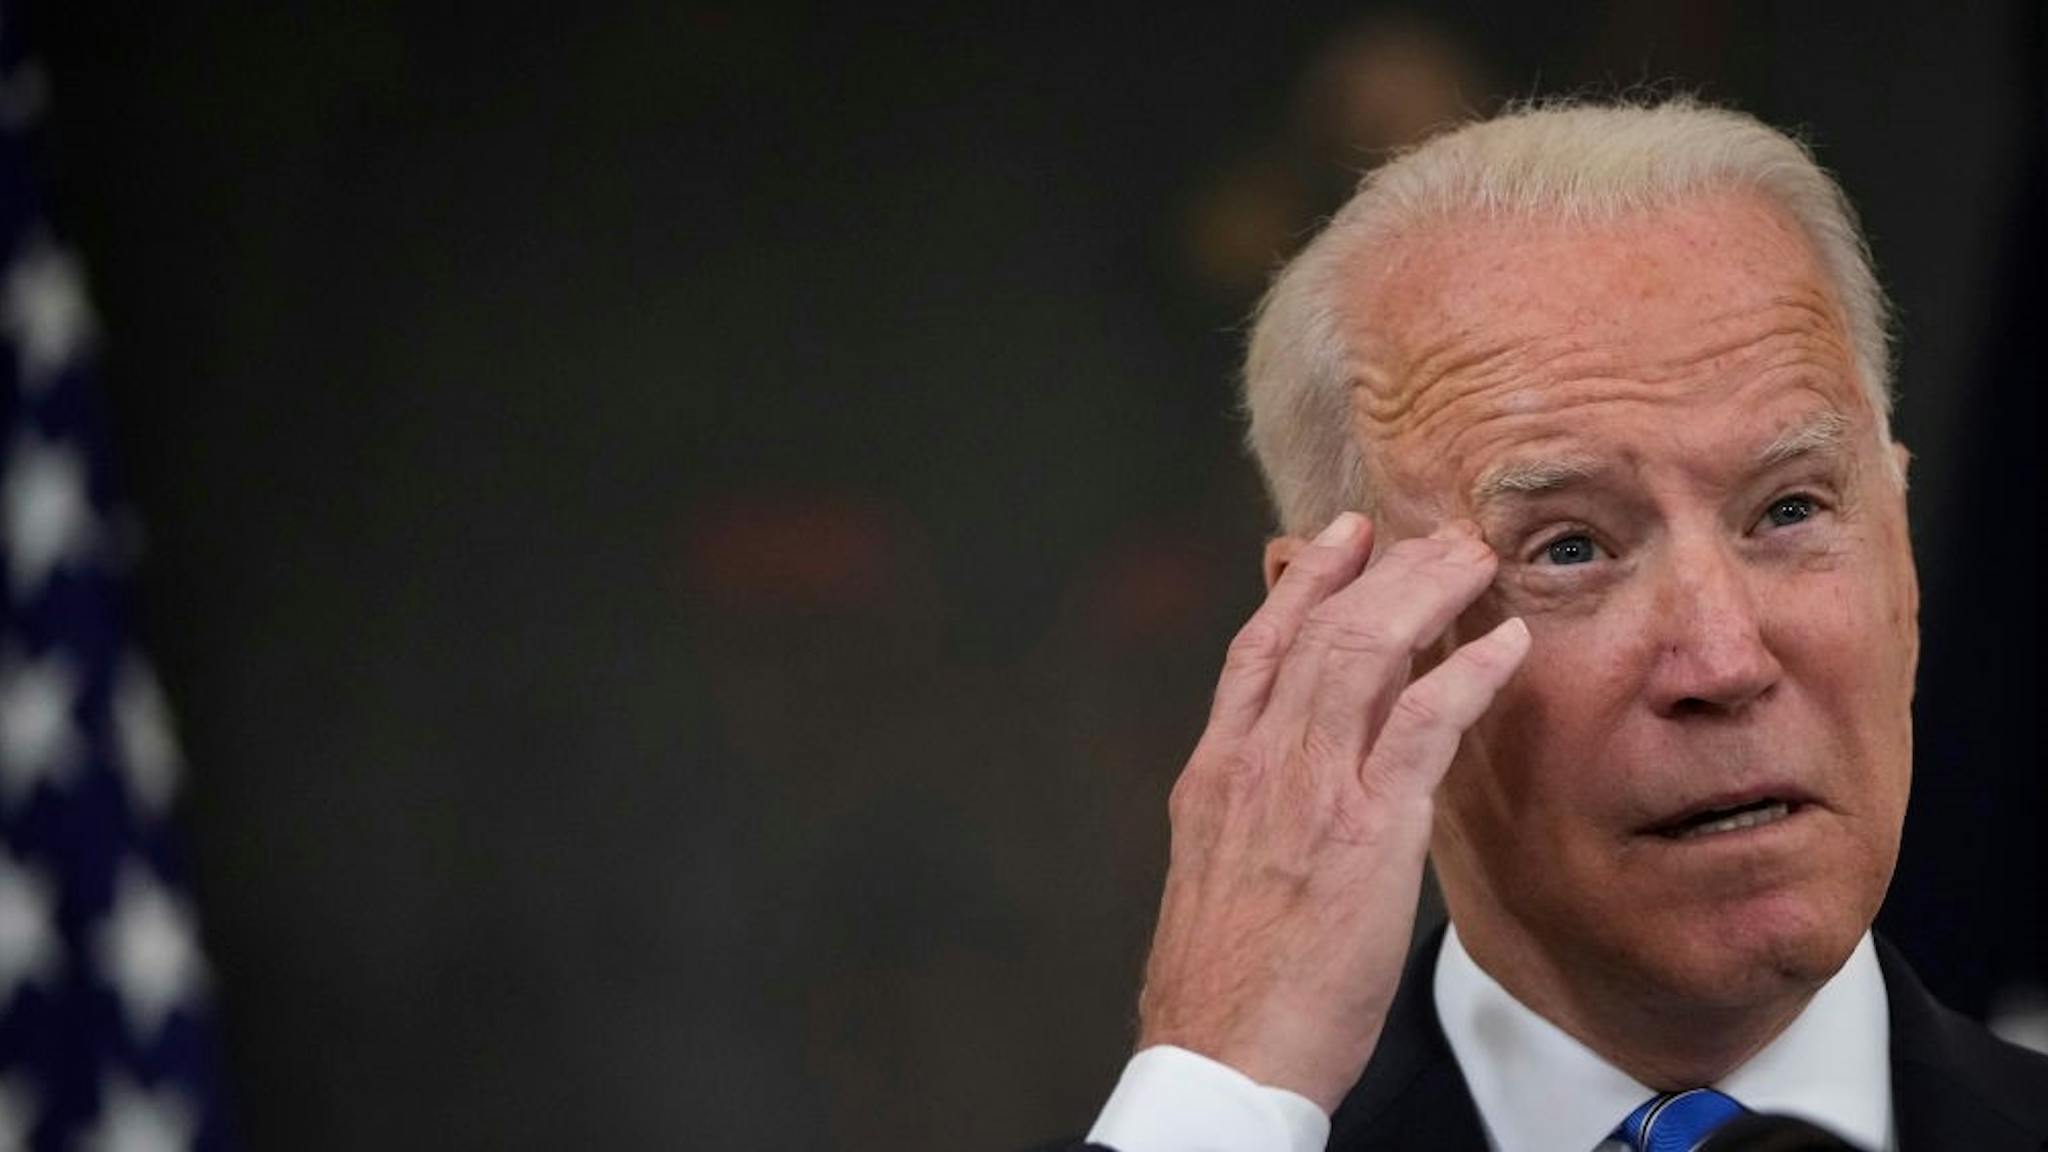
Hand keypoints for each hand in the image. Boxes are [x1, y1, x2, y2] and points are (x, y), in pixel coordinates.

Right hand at [1134, 513, 1529, 1111]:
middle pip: (1317, 630)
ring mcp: (1309, 791)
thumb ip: (1253, 812)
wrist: (1222, 1052)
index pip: (1258, 648)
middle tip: (1432, 535)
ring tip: (1474, 562)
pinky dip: (1468, 674)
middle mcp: (1256, 762)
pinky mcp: (1366, 832)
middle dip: (1380, 570)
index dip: (1302, 583)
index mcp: (1216, 772)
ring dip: (1426, 595)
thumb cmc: (1223, 983)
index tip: (1339, 541)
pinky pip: (1425, 725)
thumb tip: (1291, 789)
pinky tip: (1506, 645)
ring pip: (1364, 653)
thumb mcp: (1216, 871)